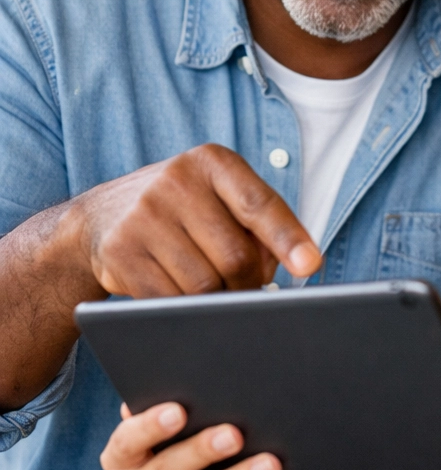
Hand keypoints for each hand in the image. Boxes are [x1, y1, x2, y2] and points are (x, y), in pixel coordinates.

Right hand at [61, 144, 320, 298]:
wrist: (101, 216)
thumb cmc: (183, 208)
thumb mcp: (220, 196)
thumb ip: (259, 223)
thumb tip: (291, 267)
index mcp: (212, 161)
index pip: (259, 204)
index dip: (288, 238)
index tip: (310, 266)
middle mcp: (176, 181)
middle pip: (235, 256)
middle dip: (250, 282)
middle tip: (248, 287)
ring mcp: (144, 216)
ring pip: (204, 285)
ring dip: (218, 298)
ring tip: (213, 286)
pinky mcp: (120, 253)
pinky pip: (170, 301)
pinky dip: (186, 308)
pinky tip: (182, 293)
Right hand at [101, 402, 285, 469]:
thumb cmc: (197, 437)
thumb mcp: (186, 422)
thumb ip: (179, 403)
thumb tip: (188, 379)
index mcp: (122, 459)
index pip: (126, 442)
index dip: (149, 427)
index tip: (178, 410)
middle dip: (201, 452)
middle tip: (235, 434)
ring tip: (269, 464)